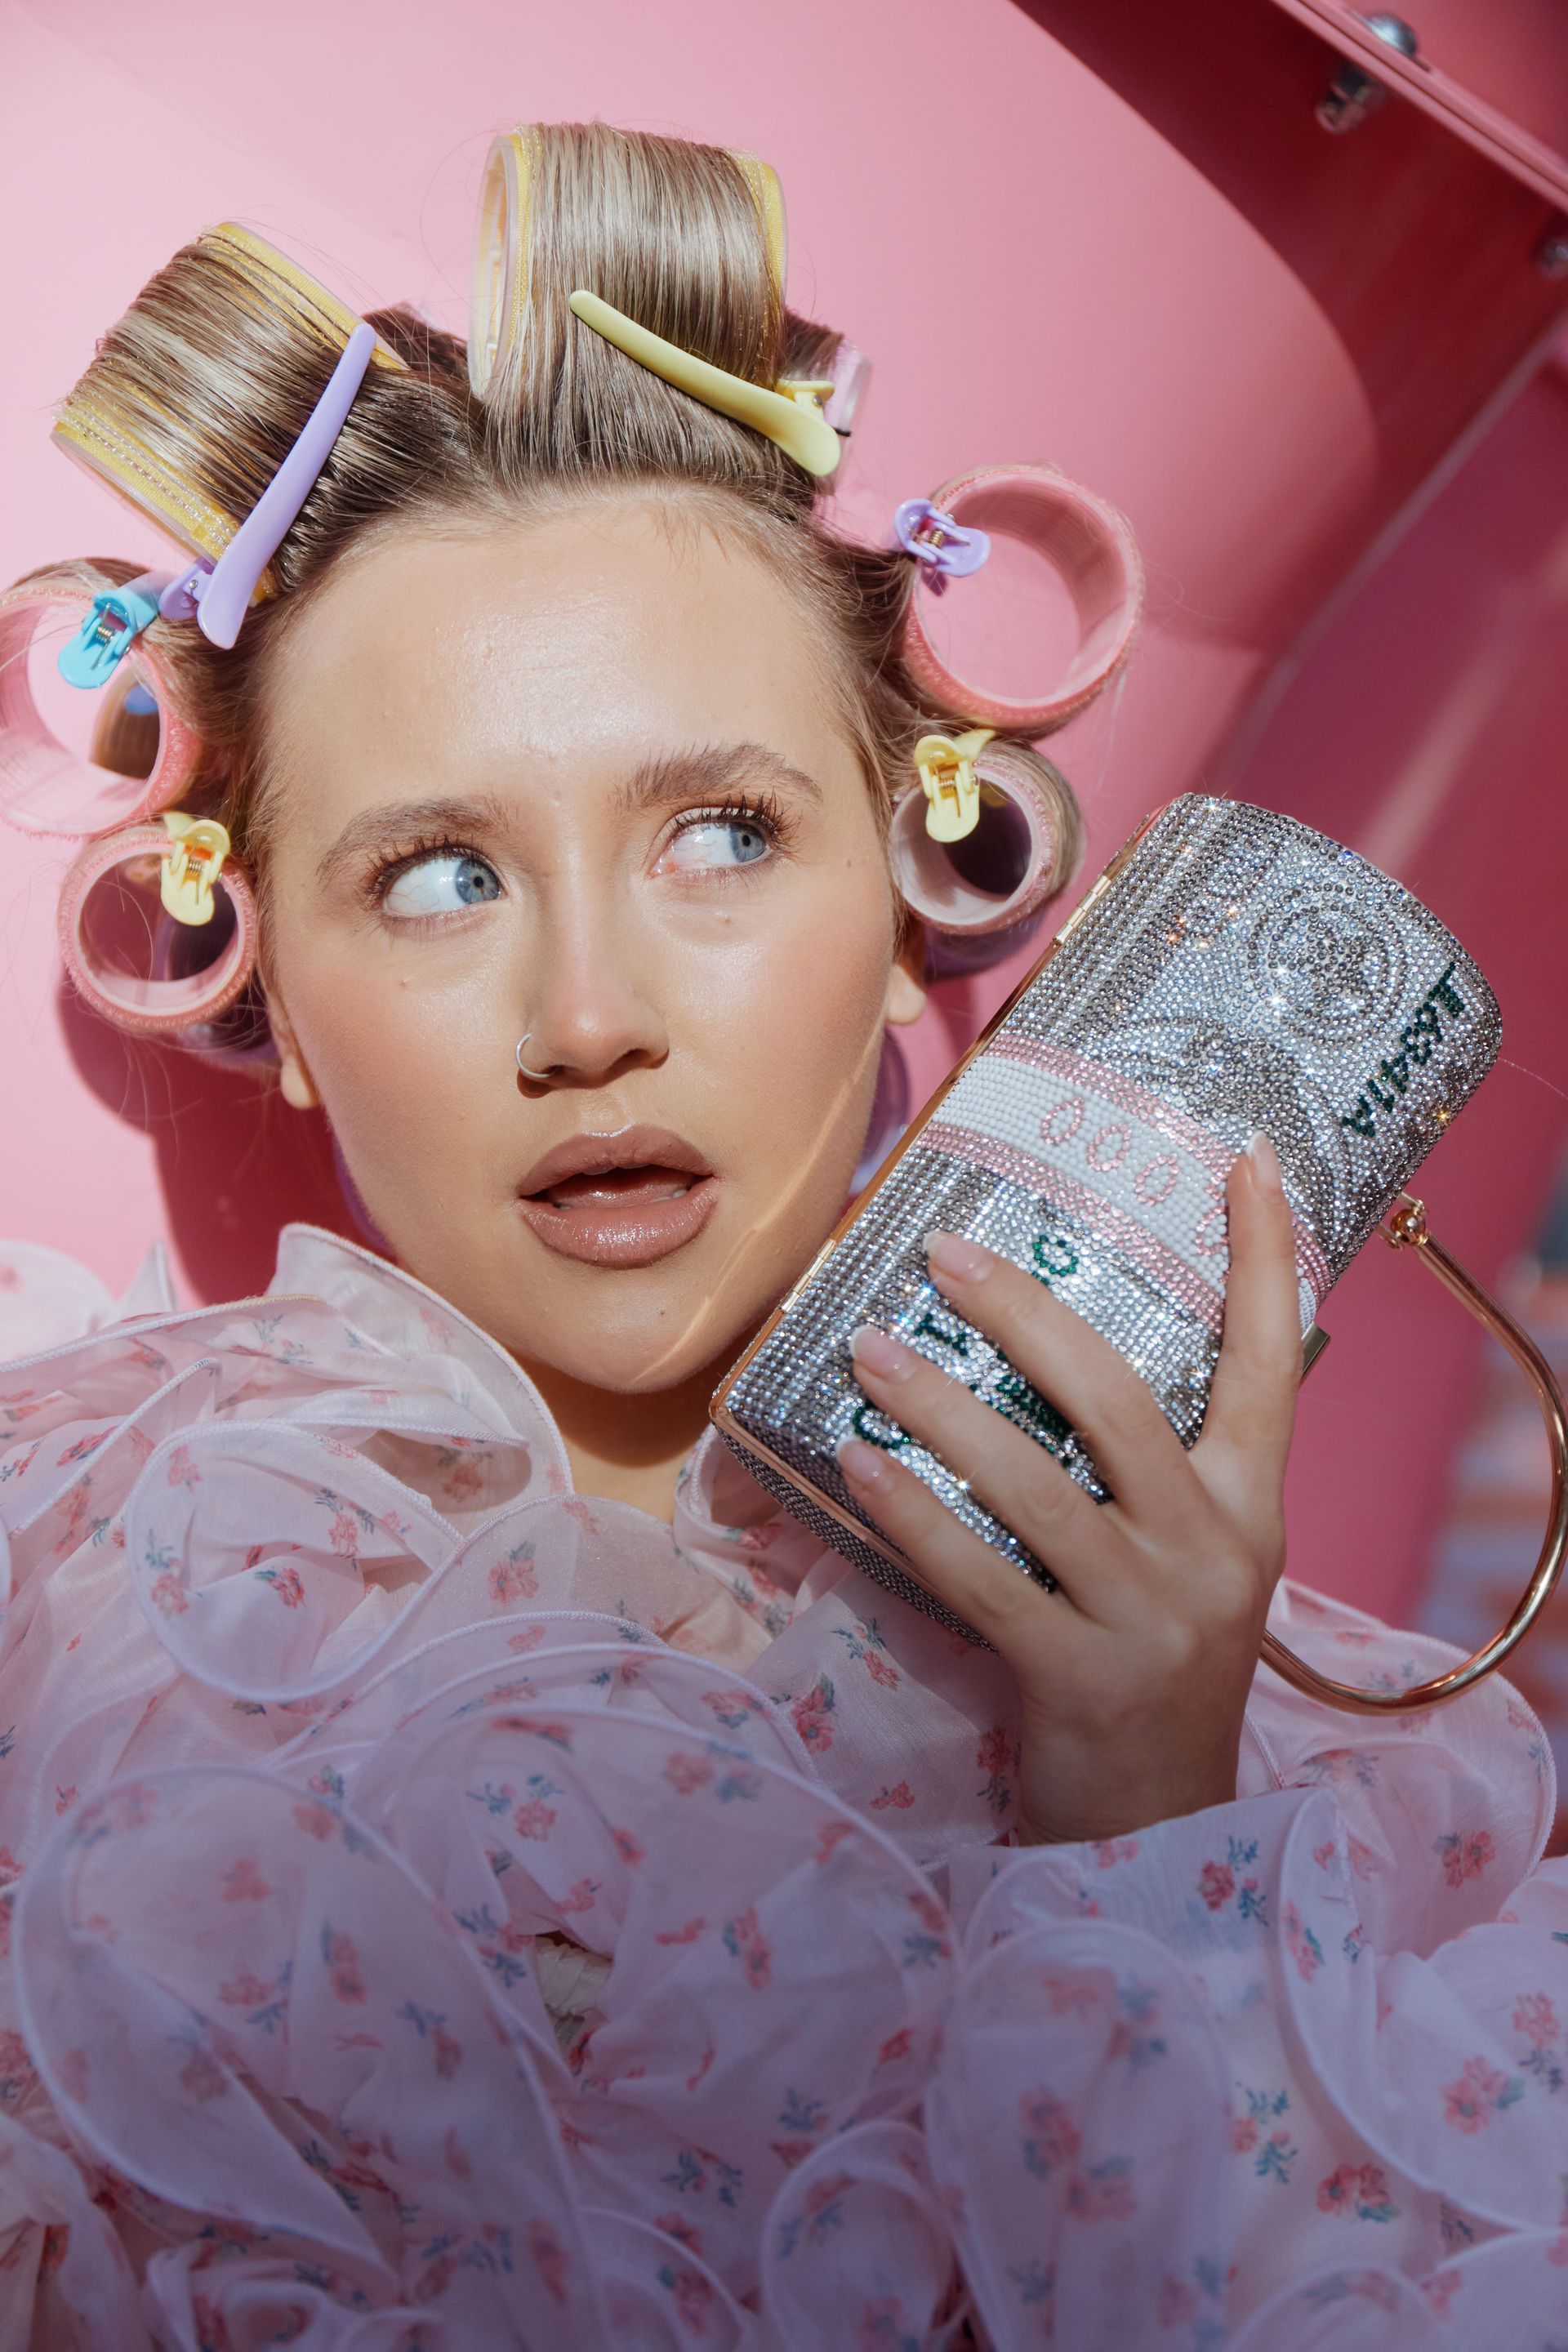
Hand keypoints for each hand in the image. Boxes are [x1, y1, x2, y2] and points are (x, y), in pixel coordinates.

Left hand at [836, 1133, 1301, 1845]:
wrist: (1156, 1817)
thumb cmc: (1153, 1653)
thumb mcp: (1192, 1555)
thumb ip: (1157, 1463)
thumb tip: (1059, 1340)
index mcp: (1252, 1505)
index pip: (1274, 1358)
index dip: (1263, 1257)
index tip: (1246, 1155)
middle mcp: (1214, 1549)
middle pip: (1118, 1399)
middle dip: (1024, 1314)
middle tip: (941, 1250)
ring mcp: (1148, 1615)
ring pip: (1034, 1483)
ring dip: (939, 1407)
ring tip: (865, 1349)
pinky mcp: (1077, 1675)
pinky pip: (977, 1575)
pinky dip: (910, 1514)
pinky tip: (855, 1465)